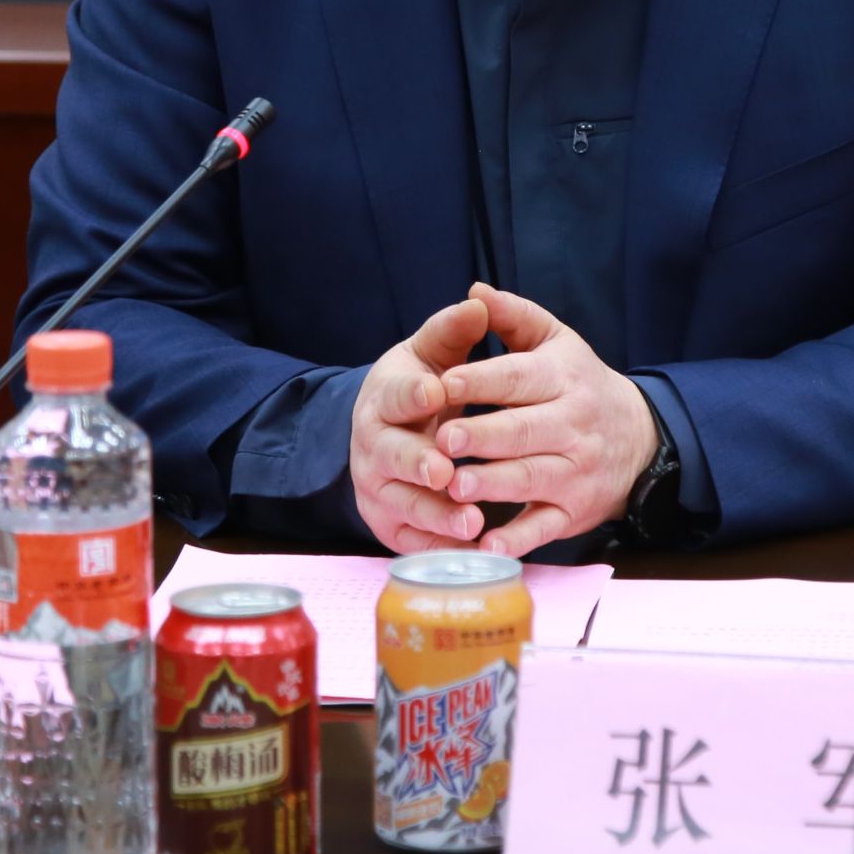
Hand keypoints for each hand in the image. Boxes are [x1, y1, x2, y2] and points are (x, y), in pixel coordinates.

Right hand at [350, 295, 490, 553]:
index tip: (435, 392)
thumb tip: (479, 301)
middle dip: (419, 464)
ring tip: (472, 522)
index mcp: (384, 398)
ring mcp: (378, 489)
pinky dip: (441, 548)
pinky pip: (413, 542)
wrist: (391, 431)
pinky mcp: (389, 525)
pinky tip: (472, 552)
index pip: (395, 395)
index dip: (413, 395)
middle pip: (392, 457)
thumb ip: (453, 329)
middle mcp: (373, 446)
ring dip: (437, 515)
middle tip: (447, 471)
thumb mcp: (432, 352)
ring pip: (404, 506)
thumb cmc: (421, 387)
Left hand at [437, 282, 660, 558]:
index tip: (446, 382)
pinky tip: (487, 545)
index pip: (519, 378)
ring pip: (531, 478)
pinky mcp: (574, 512)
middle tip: (441, 440)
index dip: (483, 380)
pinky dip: (517, 540)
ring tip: (455, 486)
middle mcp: (573, 424)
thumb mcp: (556, 340)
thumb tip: (474, 291)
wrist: (639, 437)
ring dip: (493, 485)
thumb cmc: (580, 382)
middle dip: (482, 436)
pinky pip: (544, 527)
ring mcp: (575, 472)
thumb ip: (514, 315)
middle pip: (523, 431)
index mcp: (563, 378)